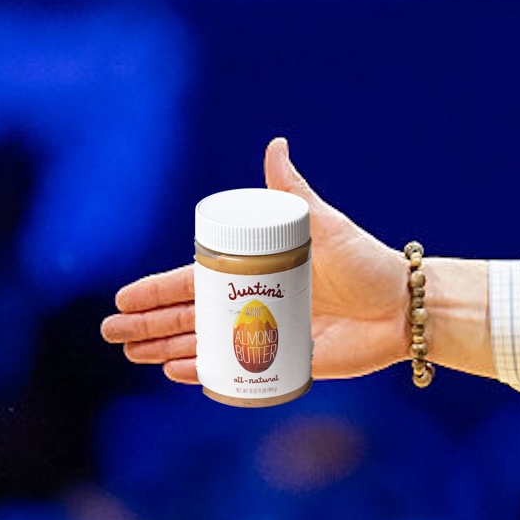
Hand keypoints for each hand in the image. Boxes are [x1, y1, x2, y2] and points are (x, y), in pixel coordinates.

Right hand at [101, 137, 410, 382]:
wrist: (407, 306)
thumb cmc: (369, 262)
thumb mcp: (326, 225)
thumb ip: (295, 191)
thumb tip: (276, 144)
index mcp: (260, 271)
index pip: (196, 281)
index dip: (158, 291)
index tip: (123, 299)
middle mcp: (259, 304)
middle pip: (191, 316)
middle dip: (150, 326)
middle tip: (112, 335)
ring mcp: (269, 336)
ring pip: (207, 345)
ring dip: (170, 350)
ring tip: (135, 357)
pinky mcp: (287, 364)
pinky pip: (239, 373)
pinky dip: (208, 374)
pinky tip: (181, 375)